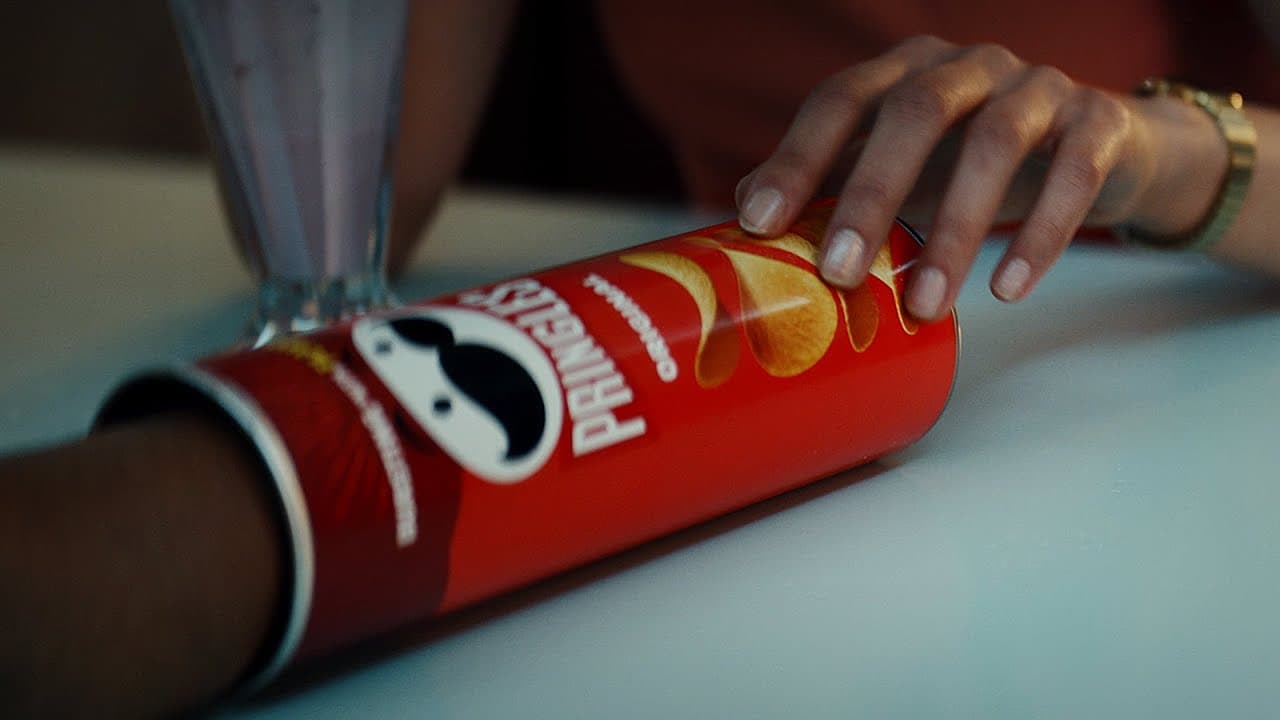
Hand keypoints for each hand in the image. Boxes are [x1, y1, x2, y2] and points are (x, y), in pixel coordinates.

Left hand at [735, 36, 1195, 320]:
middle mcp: (968, 65)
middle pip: (913, 113)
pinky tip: (1007, 290)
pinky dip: (1040, 234)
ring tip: (926, 306)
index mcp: (904, 72)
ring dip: (954, 230)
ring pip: (994, 143)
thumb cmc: (970, 163)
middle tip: (839, 273)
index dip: (797, 157)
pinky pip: (1073, 172)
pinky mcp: (1097, 122)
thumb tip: (737, 214)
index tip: (759, 224)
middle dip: (871, 194)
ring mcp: (1037, 87)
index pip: (840, 99)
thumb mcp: (898, 169)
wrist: (1098, 149)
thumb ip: (830, 182)